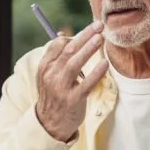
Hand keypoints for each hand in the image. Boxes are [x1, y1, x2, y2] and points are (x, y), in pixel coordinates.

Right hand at [34, 21, 108, 141]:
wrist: (49, 124)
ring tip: (100, 38)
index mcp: (45, 67)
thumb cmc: (54, 96)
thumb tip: (64, 35)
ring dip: (88, 48)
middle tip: (99, 25)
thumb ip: (56, 57)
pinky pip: (86, 83)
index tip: (90, 30)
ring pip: (74, 63)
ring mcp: (61, 88)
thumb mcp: (49, 76)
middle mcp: (51, 75)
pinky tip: (104, 64)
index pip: (57, 45)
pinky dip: (96, 72)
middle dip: (84, 35)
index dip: (74, 35)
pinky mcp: (73, 100)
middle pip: (68, 50)